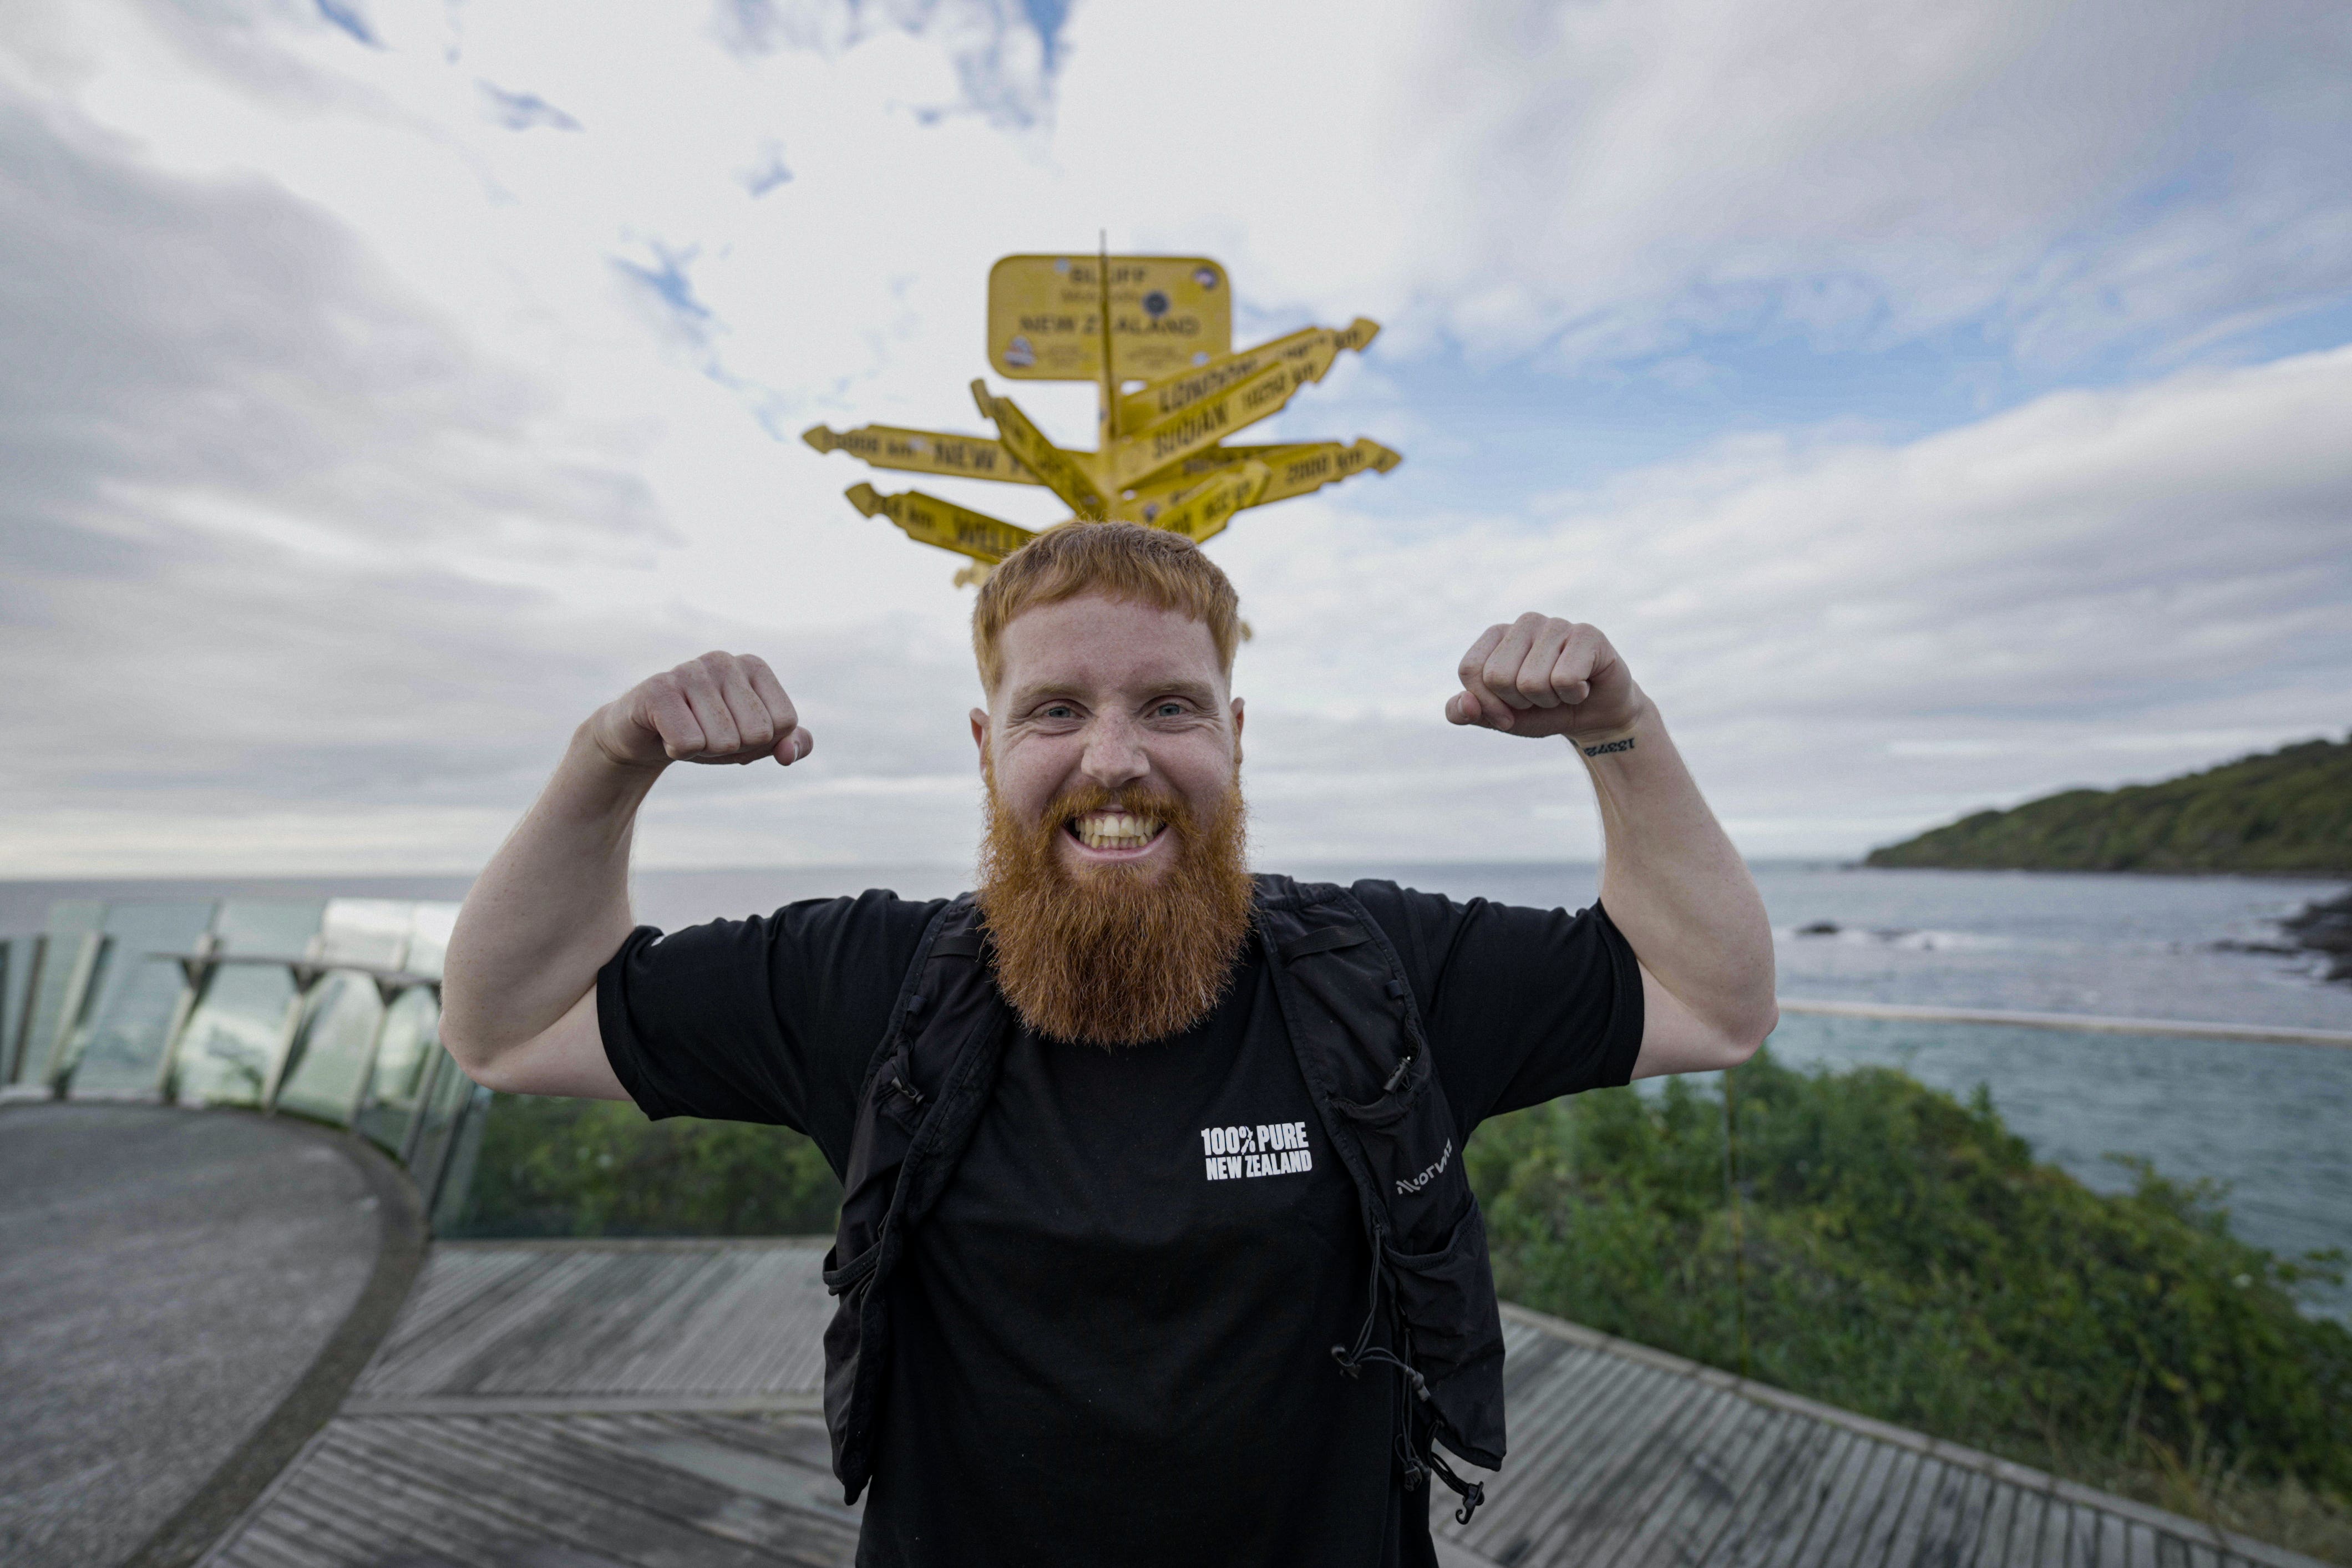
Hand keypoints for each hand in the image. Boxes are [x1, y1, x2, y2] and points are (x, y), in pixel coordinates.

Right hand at [587, 652, 812, 769]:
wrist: (643, 736)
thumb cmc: (706, 733)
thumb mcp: (756, 742)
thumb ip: (791, 743)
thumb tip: (788, 753)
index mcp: (754, 666)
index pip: (784, 723)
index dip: (760, 742)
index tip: (734, 730)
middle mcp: (724, 660)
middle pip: (758, 734)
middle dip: (734, 748)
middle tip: (706, 733)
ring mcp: (689, 671)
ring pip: (724, 741)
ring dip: (704, 751)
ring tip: (685, 731)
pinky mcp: (657, 690)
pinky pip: (689, 743)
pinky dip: (678, 752)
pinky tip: (665, 734)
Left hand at [1445, 614, 1645, 739]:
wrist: (1595, 716)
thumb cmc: (1544, 710)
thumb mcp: (1499, 718)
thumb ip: (1466, 712)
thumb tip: (1463, 702)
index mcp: (1496, 635)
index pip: (1470, 670)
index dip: (1488, 704)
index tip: (1509, 712)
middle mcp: (1524, 623)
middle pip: (1498, 677)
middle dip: (1520, 702)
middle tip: (1542, 696)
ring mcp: (1557, 624)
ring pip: (1531, 682)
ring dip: (1549, 700)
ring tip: (1562, 690)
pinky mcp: (1587, 634)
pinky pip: (1565, 680)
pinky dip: (1574, 695)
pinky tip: (1583, 685)